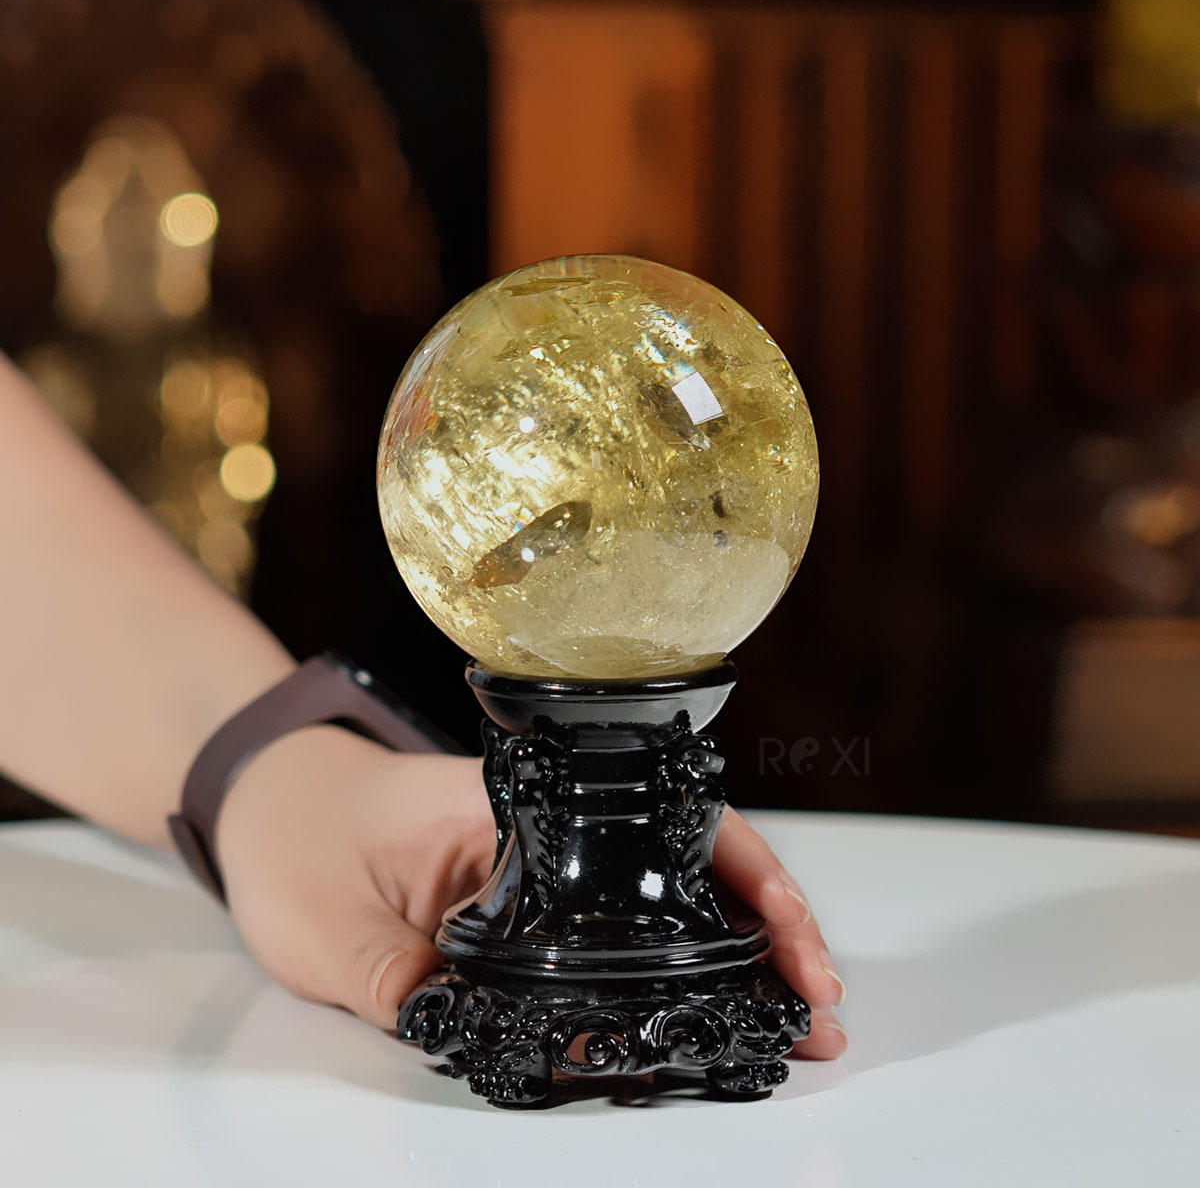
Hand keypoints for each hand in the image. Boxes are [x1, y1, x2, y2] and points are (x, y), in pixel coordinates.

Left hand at [216, 727, 846, 1058]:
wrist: (265, 801)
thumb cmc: (298, 836)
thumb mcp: (333, 922)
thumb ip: (405, 981)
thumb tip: (488, 1040)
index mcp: (521, 808)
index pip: (661, 831)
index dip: (740, 884)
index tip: (787, 947)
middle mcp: (551, 829)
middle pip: (686, 864)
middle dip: (763, 930)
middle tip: (817, 1008)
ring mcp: (546, 863)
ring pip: (662, 898)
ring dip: (730, 953)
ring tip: (788, 1020)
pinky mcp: (531, 898)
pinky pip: (617, 927)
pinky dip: (669, 965)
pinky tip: (704, 1007)